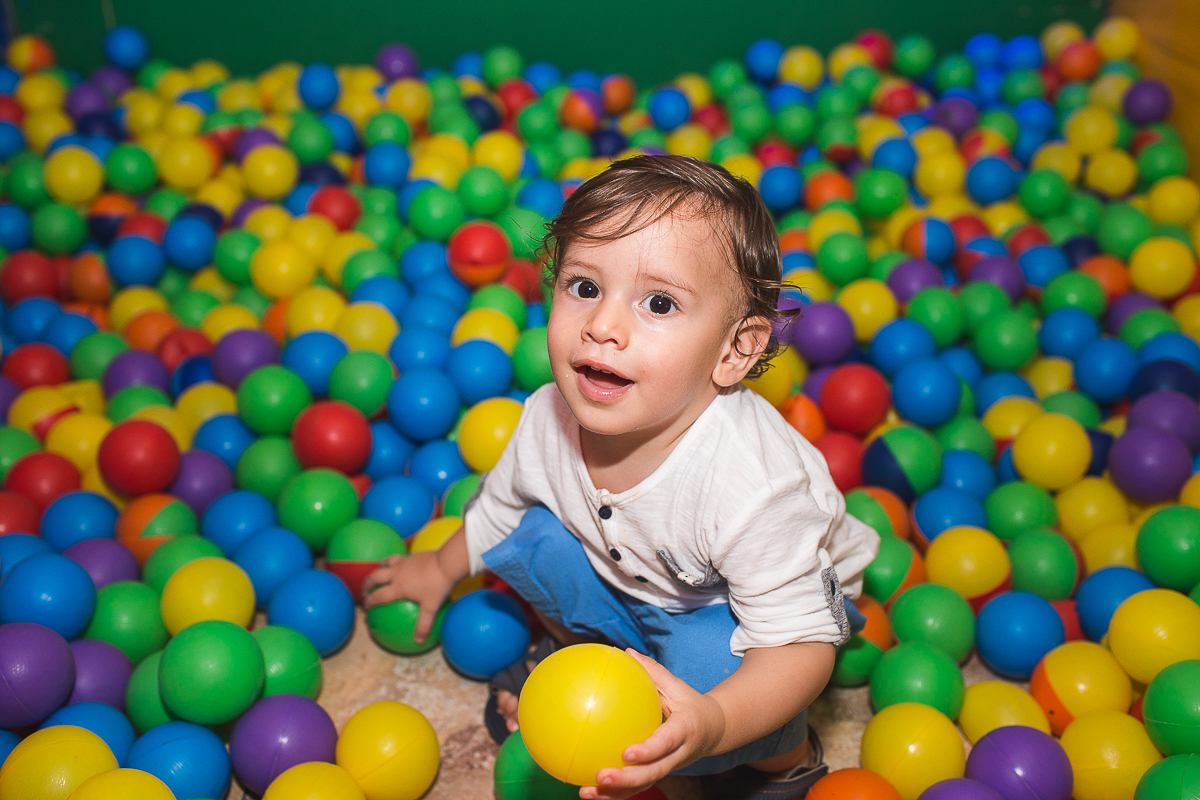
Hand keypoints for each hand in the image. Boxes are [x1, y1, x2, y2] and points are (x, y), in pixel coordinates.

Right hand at [361, 551, 454, 641]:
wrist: (447, 563)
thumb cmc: (438, 586)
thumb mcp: (432, 608)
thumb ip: (424, 625)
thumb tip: (418, 641)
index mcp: (398, 587)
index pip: (378, 596)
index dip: (370, 602)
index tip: (366, 607)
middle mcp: (396, 573)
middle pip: (375, 577)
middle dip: (367, 584)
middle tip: (365, 591)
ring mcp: (403, 562)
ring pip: (385, 563)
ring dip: (379, 569)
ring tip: (378, 574)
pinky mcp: (411, 555)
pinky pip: (398, 558)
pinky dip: (393, 562)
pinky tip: (400, 566)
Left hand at [580, 650, 724, 799]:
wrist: (713, 730)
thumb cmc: (689, 704)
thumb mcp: (677, 686)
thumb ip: (654, 672)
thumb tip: (627, 651)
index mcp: (684, 731)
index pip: (666, 743)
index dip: (648, 750)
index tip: (626, 753)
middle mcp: (677, 755)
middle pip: (653, 773)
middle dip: (626, 779)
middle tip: (600, 777)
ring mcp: (667, 768)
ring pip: (642, 785)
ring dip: (614, 794)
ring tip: (585, 792)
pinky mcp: (657, 774)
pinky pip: (635, 786)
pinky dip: (613, 792)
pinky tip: (587, 790)